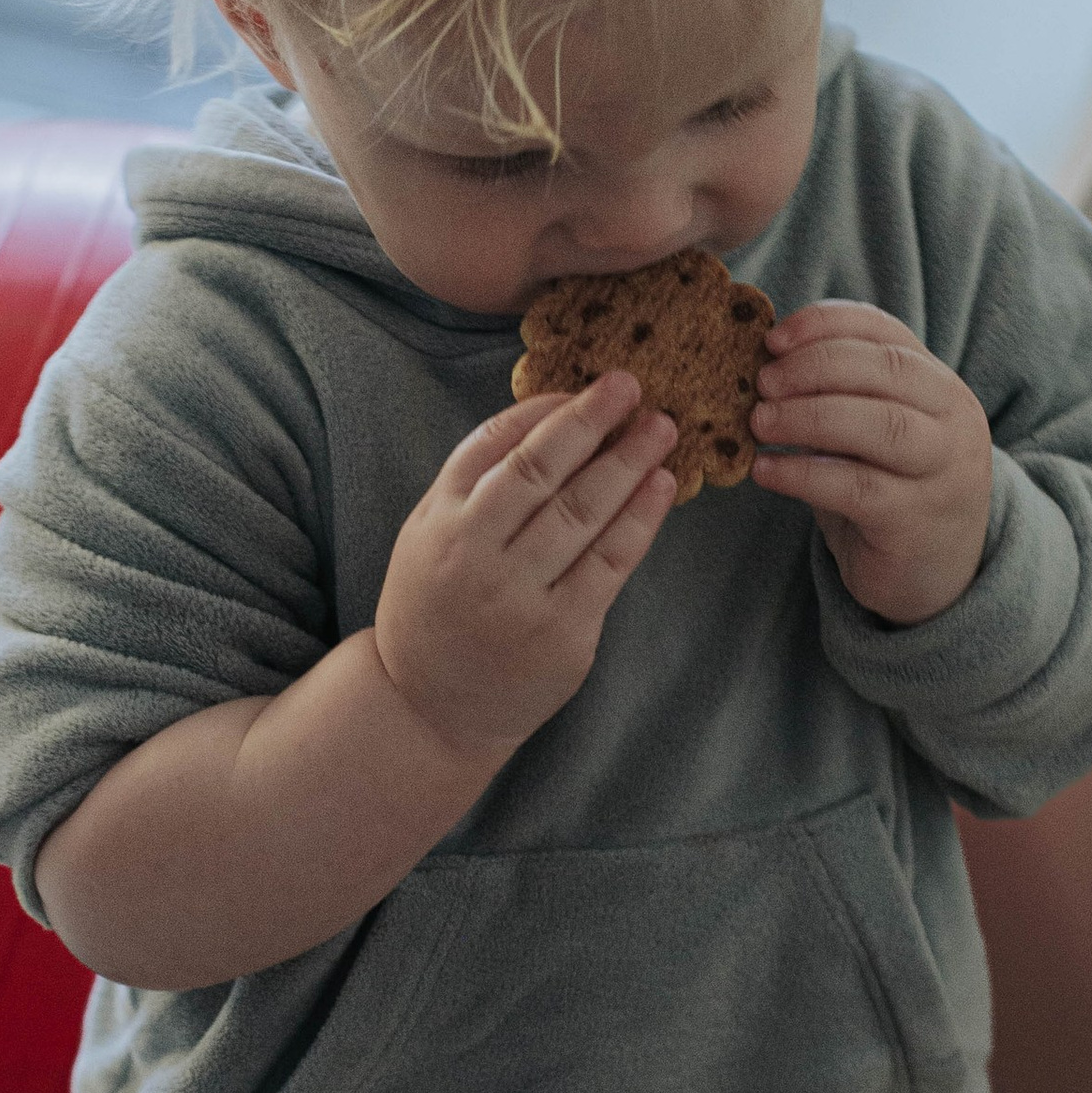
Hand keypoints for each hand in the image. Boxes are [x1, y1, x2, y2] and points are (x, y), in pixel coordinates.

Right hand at [374, 371, 678, 759]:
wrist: (429, 708)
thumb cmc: (437, 606)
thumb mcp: (430, 534)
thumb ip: (476, 481)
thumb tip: (551, 416)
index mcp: (440, 520)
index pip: (494, 445)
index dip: (546, 410)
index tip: (585, 386)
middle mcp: (475, 555)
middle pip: (541, 471)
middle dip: (591, 421)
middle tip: (631, 384)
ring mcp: (520, 597)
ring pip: (583, 513)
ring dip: (628, 463)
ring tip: (662, 428)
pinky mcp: (563, 633)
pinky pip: (611, 563)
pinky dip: (640, 519)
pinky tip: (662, 486)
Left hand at [752, 301, 992, 623]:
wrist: (933, 577)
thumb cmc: (889, 491)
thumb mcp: (872, 434)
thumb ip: (840, 394)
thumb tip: (764, 361)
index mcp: (940, 385)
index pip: (886, 332)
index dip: (826, 325)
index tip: (773, 337)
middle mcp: (953, 421)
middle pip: (887, 370)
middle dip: (814, 367)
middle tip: (762, 383)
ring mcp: (943, 471)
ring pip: (878, 425)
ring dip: (808, 416)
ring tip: (758, 423)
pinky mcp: (917, 521)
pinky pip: (856, 488)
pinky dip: (803, 474)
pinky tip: (765, 471)